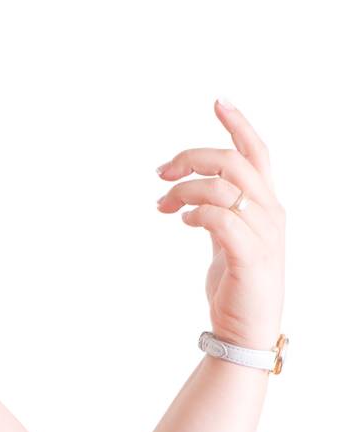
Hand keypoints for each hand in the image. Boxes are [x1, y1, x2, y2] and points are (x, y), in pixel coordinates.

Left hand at [154, 98, 285, 350]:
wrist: (244, 330)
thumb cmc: (235, 284)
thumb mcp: (228, 238)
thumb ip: (218, 211)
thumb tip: (191, 193)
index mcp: (267, 204)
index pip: (258, 153)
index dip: (239, 124)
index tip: (217, 101)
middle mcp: (271, 213)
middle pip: (234, 161)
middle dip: (191, 157)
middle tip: (160, 171)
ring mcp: (264, 234)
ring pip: (223, 186)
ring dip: (185, 188)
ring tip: (164, 205)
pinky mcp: (251, 256)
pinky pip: (220, 218)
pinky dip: (196, 212)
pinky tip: (183, 221)